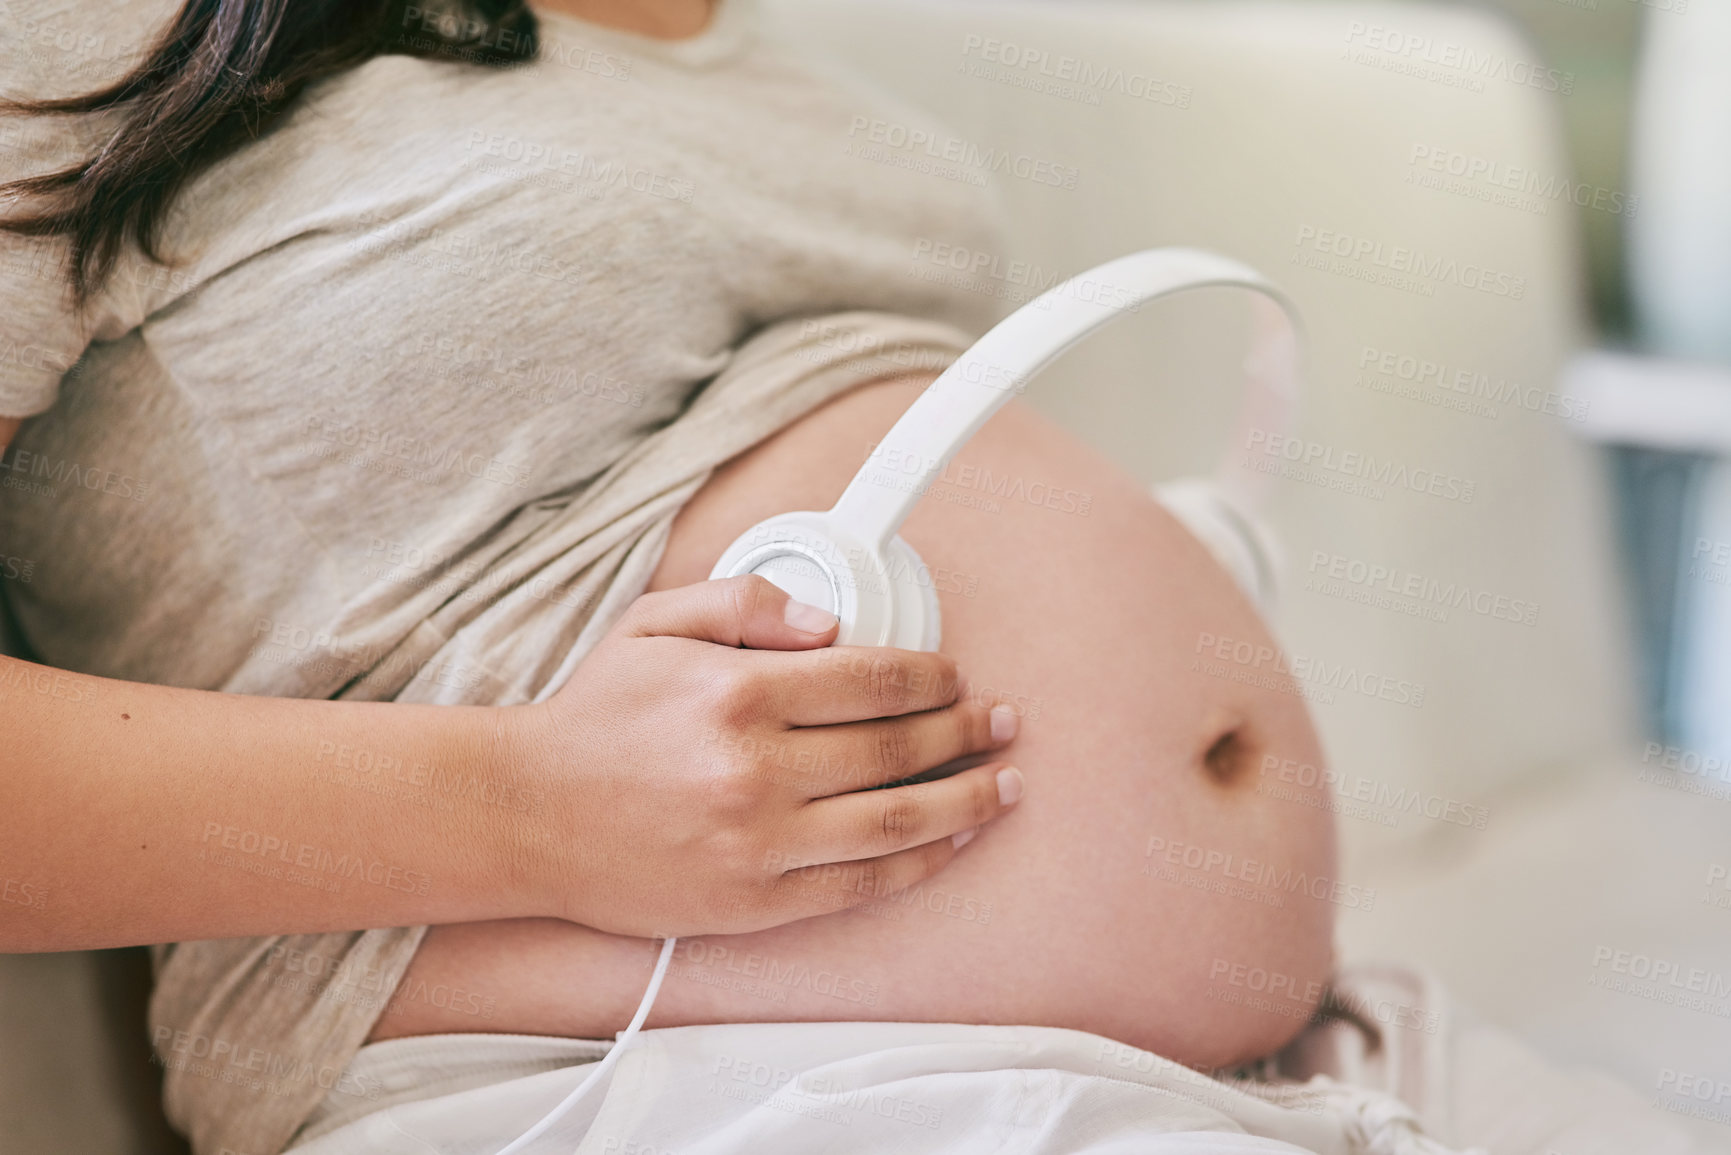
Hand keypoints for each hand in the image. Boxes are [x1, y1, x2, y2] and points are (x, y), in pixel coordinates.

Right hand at [512, 575, 1023, 937]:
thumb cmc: (593, 718)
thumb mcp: (656, 624)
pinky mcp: (754, 901)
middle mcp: (757, 767)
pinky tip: (954, 840)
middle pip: (899, 747)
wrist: (524, 815)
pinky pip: (861, 883)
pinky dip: (921, 861)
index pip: (875, 679)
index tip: (955, 677)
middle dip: (965, 731)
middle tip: (1000, 722)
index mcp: (740, 690)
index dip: (934, 677)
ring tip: (1005, 783)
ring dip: (968, 799)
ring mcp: (759, 842)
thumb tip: (832, 622)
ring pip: (898, 819)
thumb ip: (746, 602)